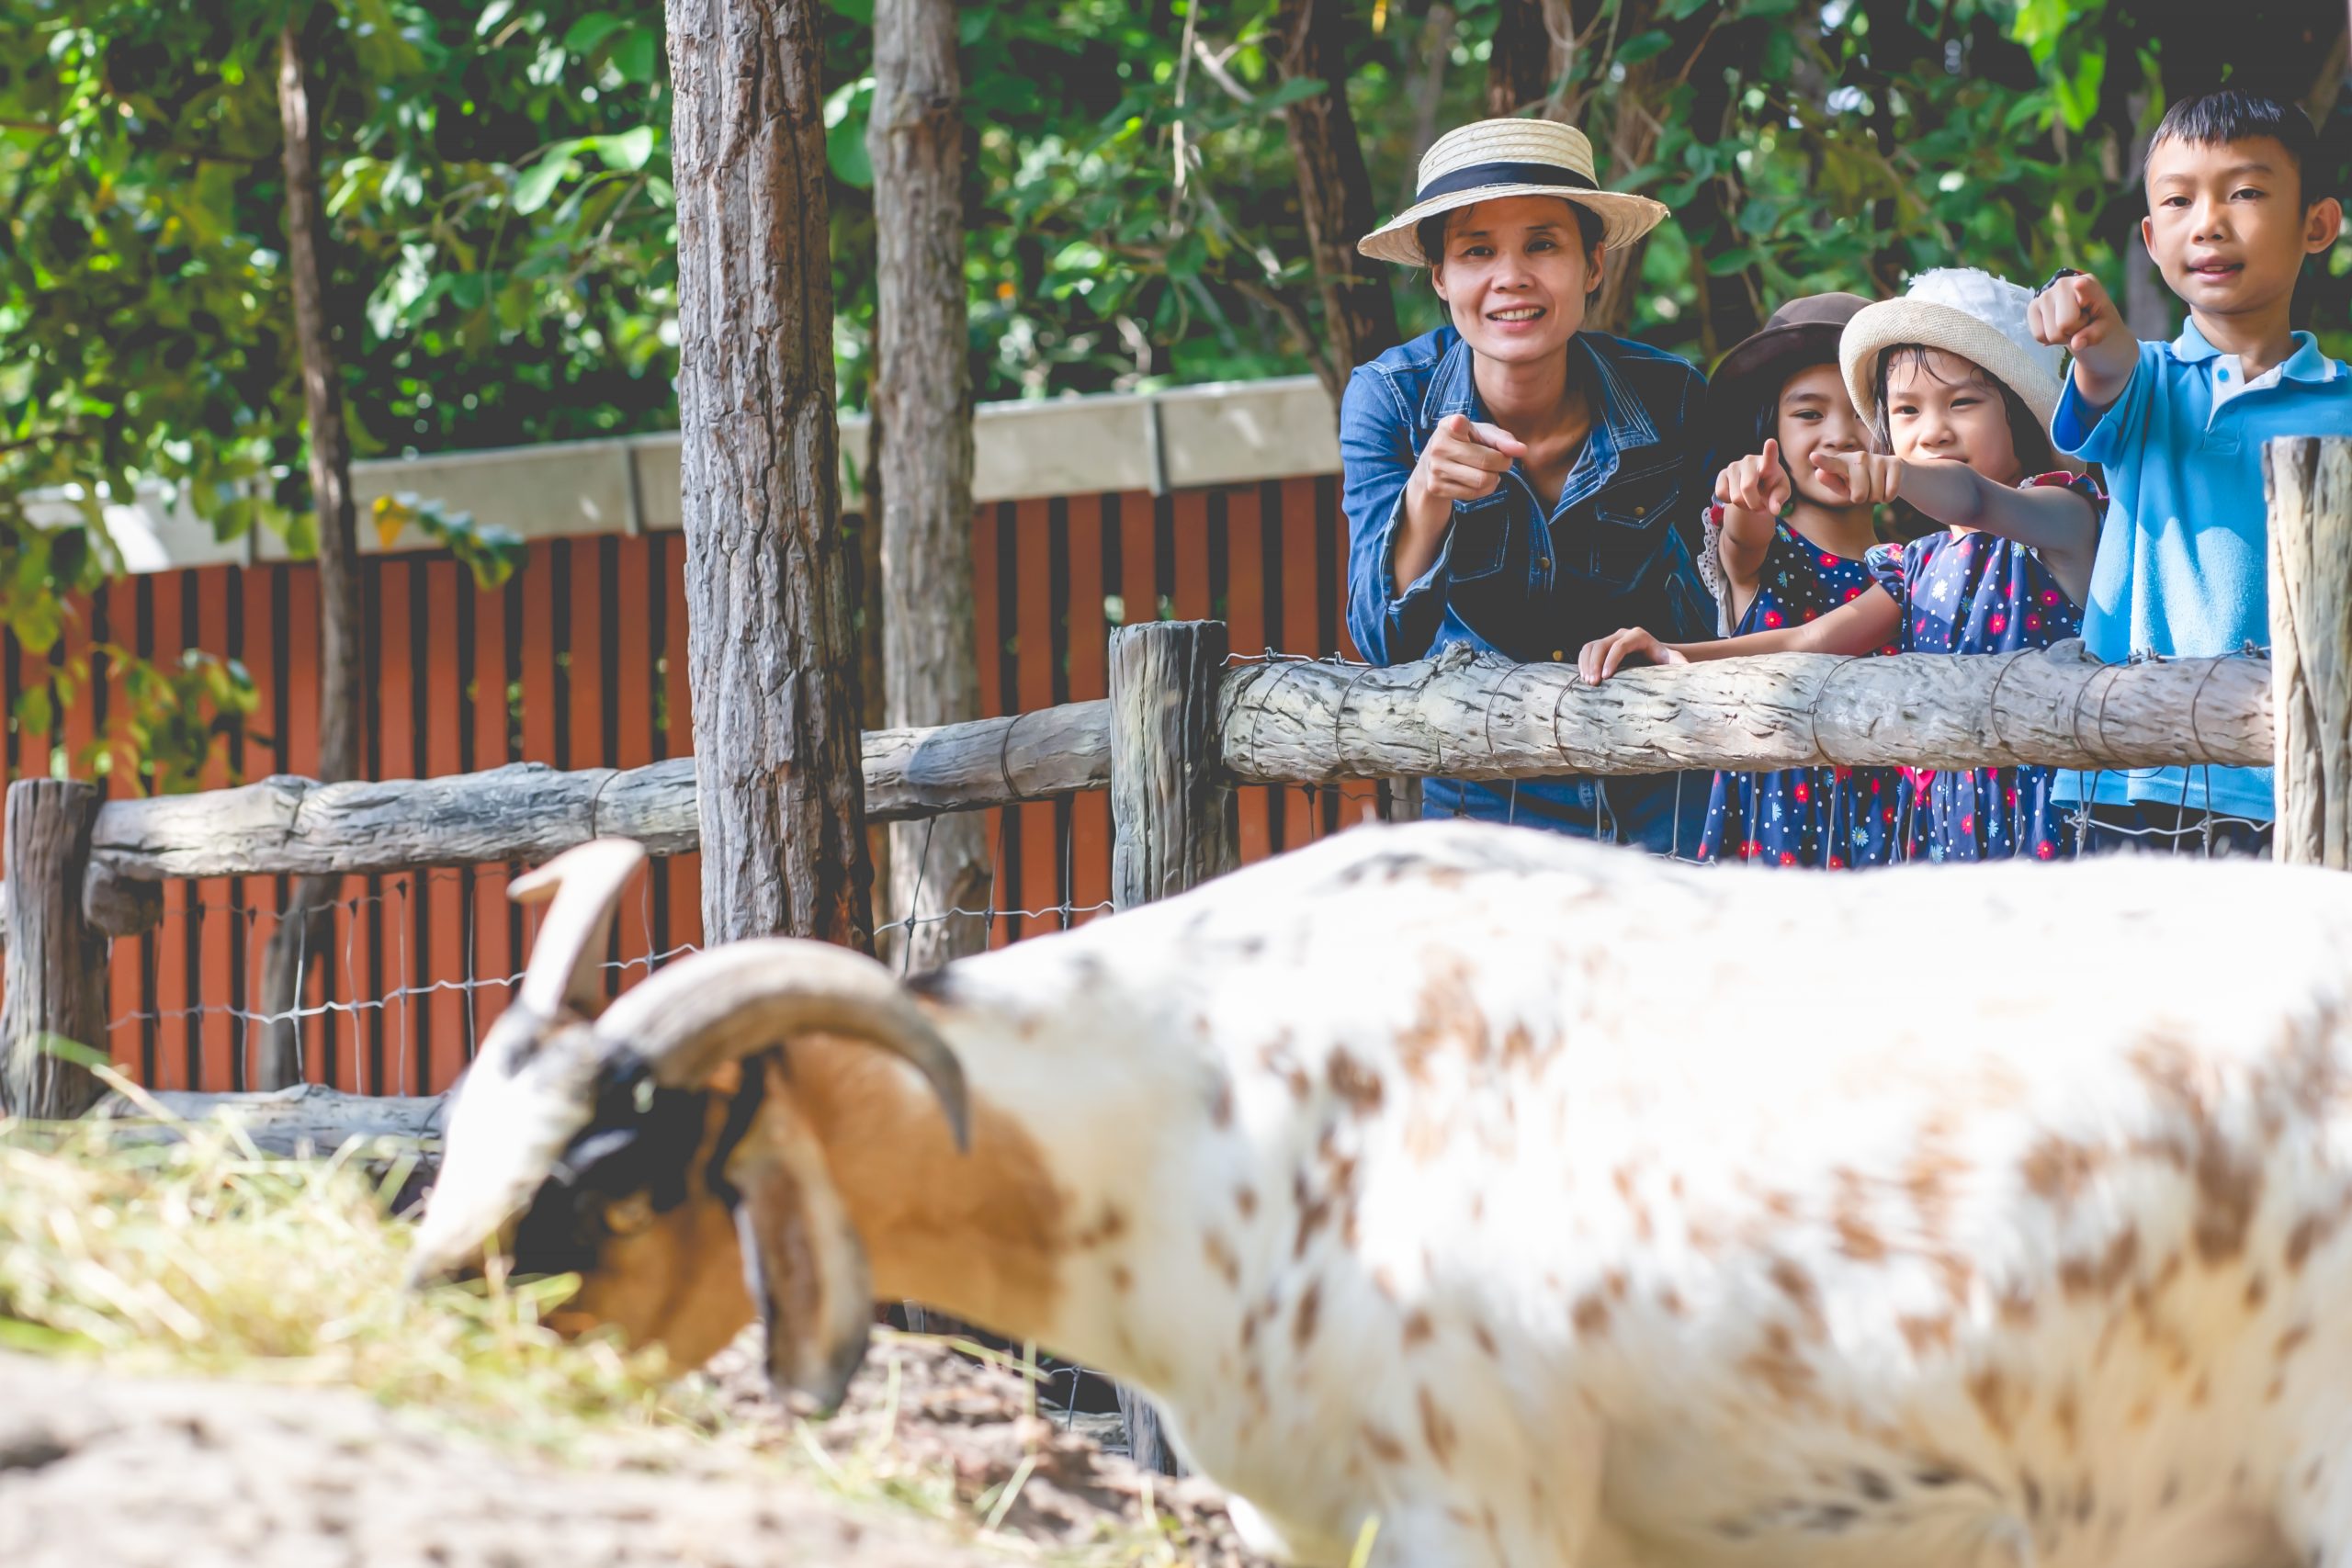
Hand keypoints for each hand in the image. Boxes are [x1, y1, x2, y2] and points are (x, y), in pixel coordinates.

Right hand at [1407, 413, 1528, 507]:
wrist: (1431, 467)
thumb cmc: (1464, 444)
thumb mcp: (1482, 434)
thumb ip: (1503, 439)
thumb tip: (1522, 451)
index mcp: (1449, 425)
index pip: (1457, 425)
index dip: (1459, 425)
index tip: (1458, 422)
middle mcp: (1439, 445)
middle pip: (1487, 461)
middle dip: (1503, 463)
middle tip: (1503, 461)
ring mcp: (1435, 468)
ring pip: (1482, 480)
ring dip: (1495, 478)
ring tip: (1490, 471)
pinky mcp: (1437, 487)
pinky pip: (1474, 494)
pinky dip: (1485, 489)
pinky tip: (1480, 481)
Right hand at [1578, 628, 1686, 683]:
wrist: (1656, 658)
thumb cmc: (1665, 662)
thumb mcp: (1675, 662)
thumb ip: (1680, 664)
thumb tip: (1687, 669)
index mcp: (1639, 636)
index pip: (1621, 645)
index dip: (1611, 660)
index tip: (1606, 677)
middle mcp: (1622, 634)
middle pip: (1602, 644)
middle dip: (1595, 664)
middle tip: (1593, 683)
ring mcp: (1610, 638)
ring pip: (1591, 646)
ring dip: (1586, 663)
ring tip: (1587, 682)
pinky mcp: (1602, 646)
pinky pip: (1586, 650)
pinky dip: (1582, 662)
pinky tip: (1583, 677)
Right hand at [1715, 440, 1791, 517]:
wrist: (1756, 486)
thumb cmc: (1772, 487)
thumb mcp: (1781, 492)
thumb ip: (1779, 499)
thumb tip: (1774, 510)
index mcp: (1769, 463)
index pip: (1769, 457)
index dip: (1769, 450)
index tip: (1771, 442)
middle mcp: (1750, 461)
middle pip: (1747, 488)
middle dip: (1754, 505)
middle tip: (1760, 508)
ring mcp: (1734, 466)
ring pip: (1735, 496)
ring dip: (1744, 506)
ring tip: (1750, 502)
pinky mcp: (1722, 474)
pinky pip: (1722, 494)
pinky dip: (1729, 502)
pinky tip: (1737, 495)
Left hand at [1809, 450, 1902, 505]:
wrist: (1890, 476)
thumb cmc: (1861, 484)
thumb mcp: (1844, 487)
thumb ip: (1832, 482)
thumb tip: (1819, 473)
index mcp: (1842, 463)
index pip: (1831, 464)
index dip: (1823, 462)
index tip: (1813, 457)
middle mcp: (1858, 457)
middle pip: (1859, 494)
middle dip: (1862, 498)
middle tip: (1864, 490)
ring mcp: (1877, 458)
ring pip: (1876, 494)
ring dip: (1876, 497)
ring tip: (1876, 486)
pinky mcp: (1894, 462)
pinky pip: (1890, 491)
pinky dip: (1889, 496)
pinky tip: (1887, 487)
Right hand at [2027, 272, 2122, 358]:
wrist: (2085, 319)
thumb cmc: (2098, 320)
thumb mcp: (2105, 327)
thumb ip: (2095, 335)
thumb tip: (2076, 344)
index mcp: (2088, 283)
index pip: (2083, 287)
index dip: (2081, 287)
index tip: (2080, 284)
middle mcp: (2063, 284)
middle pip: (2065, 324)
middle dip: (2074, 331)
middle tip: (2081, 323)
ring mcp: (2044, 294)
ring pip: (2052, 334)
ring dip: (2062, 336)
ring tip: (2070, 325)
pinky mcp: (2032, 306)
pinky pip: (2039, 336)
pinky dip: (2049, 339)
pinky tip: (2057, 327)